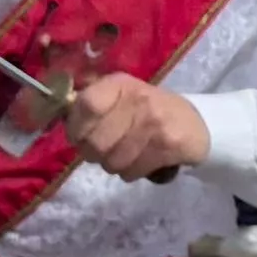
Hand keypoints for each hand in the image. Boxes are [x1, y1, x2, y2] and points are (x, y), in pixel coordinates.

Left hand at [58, 70, 209, 181]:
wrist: (195, 124)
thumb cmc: (147, 110)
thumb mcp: (121, 96)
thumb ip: (91, 105)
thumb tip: (61, 121)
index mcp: (120, 84)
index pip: (86, 105)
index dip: (76, 127)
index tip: (78, 136)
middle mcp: (138, 100)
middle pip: (95, 142)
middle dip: (94, 153)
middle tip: (103, 150)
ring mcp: (155, 123)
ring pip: (113, 161)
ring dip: (114, 165)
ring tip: (125, 154)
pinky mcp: (168, 145)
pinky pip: (132, 171)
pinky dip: (131, 172)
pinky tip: (141, 160)